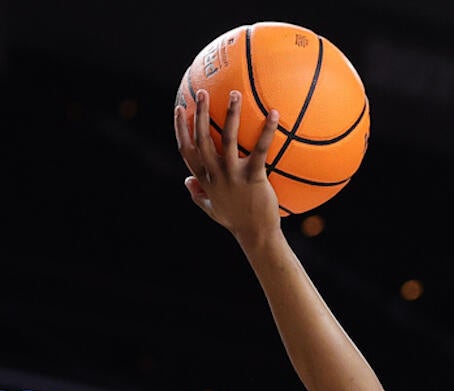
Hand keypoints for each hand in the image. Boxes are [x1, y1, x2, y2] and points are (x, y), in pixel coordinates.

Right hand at [172, 88, 282, 245]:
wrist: (256, 235)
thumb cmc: (236, 221)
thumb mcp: (212, 209)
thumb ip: (198, 195)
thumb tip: (186, 182)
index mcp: (204, 180)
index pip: (187, 150)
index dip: (181, 129)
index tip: (179, 109)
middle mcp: (215, 175)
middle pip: (202, 139)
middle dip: (201, 114)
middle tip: (203, 92)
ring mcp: (233, 176)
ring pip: (228, 140)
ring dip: (230, 115)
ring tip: (234, 93)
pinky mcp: (254, 178)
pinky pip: (260, 150)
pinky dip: (267, 131)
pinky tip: (274, 114)